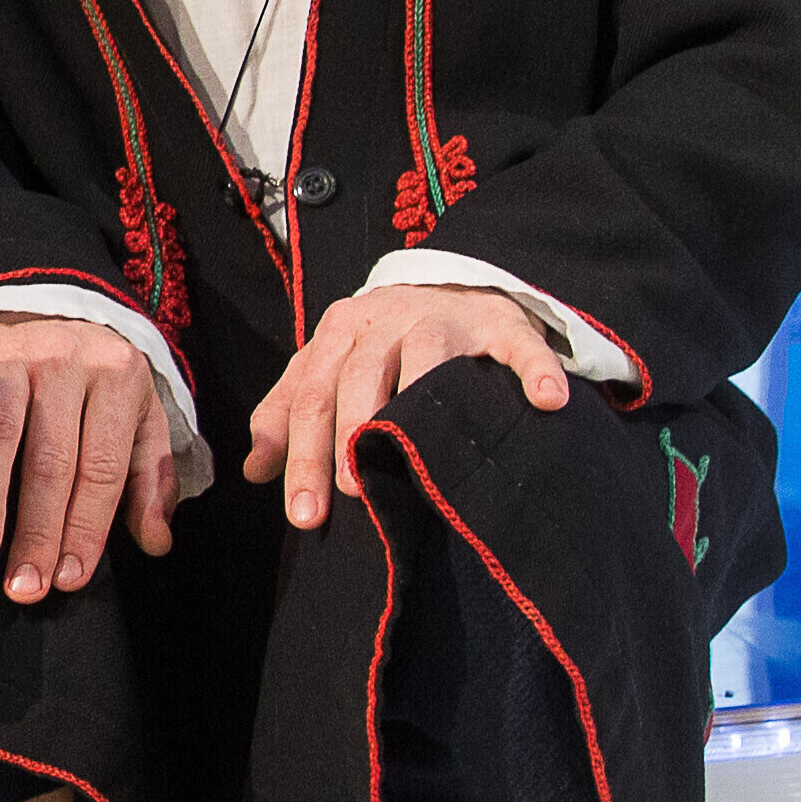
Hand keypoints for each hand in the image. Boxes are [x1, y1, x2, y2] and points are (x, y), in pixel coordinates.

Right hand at [0, 313, 186, 601]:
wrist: (45, 299)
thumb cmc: (93, 377)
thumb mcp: (138, 415)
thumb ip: (148, 478)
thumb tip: (156, 543)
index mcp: (118, 377)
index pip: (101, 468)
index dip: (86, 528)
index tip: (68, 579)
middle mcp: (66, 361)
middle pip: (51, 458)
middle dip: (37, 528)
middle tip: (23, 585)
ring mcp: (12, 352)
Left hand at [241, 282, 571, 532]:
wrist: (448, 286)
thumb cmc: (377, 346)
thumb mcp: (326, 369)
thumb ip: (286, 414)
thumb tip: (254, 472)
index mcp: (337, 333)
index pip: (310, 397)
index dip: (303, 456)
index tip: (304, 515)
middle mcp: (386, 320)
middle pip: (359, 378)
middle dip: (351, 436)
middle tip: (352, 494)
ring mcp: (446, 319)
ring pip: (428, 358)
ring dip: (420, 404)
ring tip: (418, 458)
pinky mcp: (502, 322)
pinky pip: (520, 345)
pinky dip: (534, 370)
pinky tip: (546, 401)